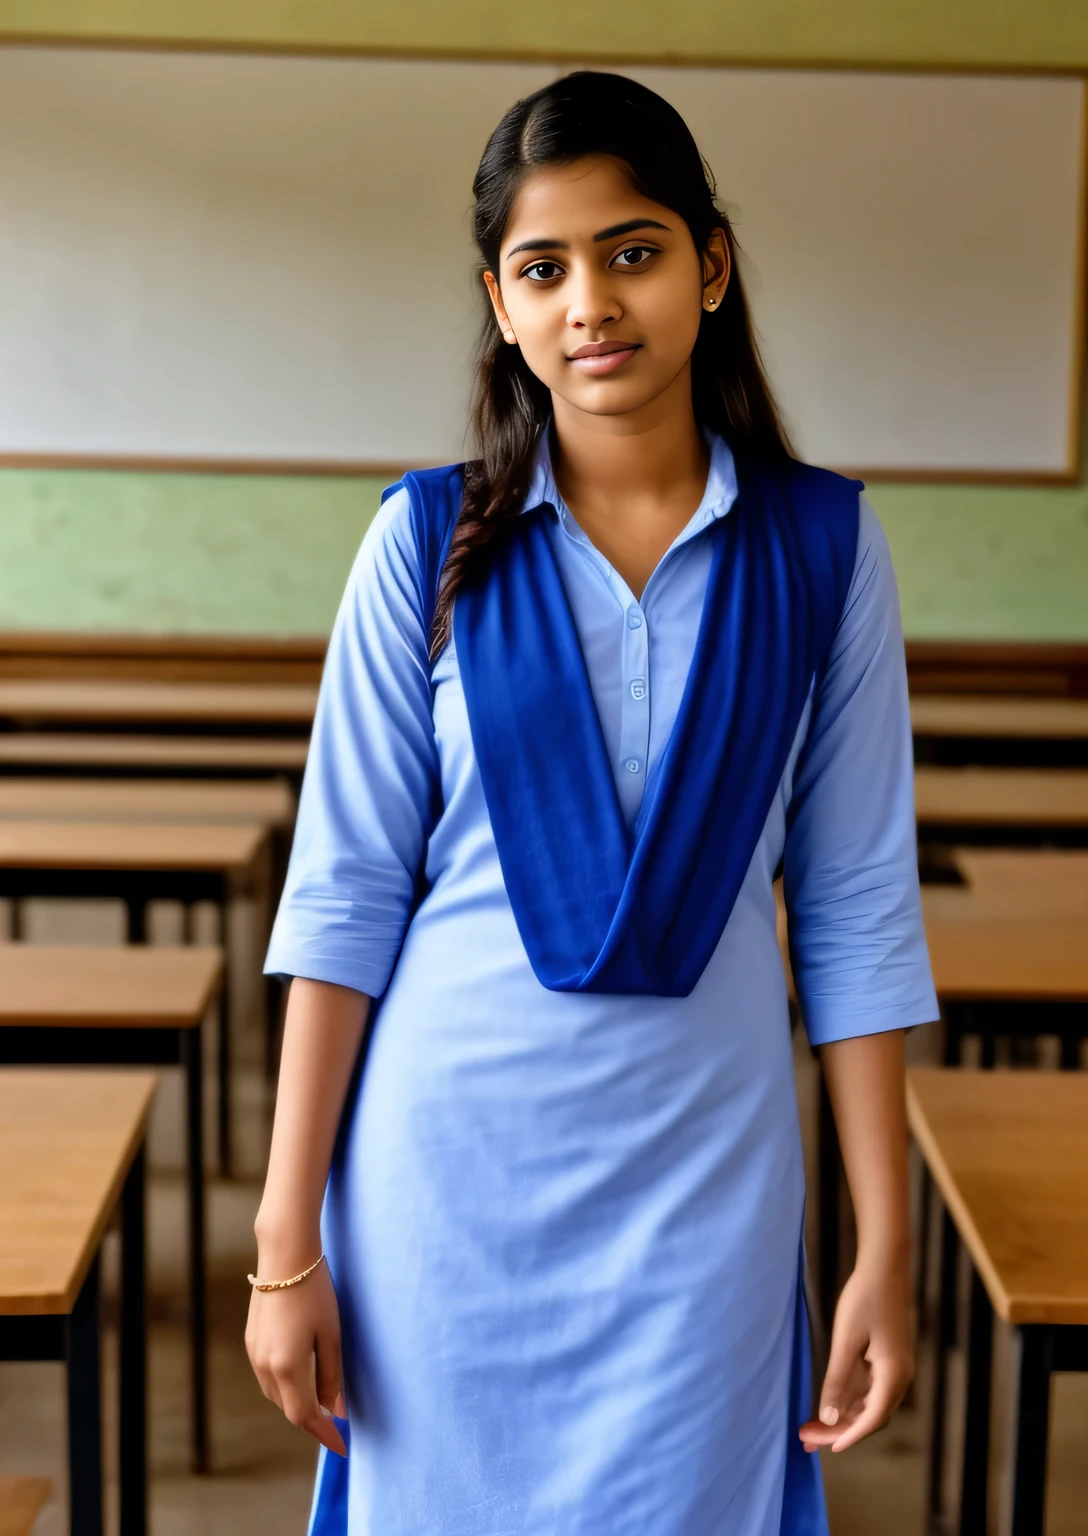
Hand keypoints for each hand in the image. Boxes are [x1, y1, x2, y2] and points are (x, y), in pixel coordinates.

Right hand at [245, 1254, 347, 1456]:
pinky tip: (301, 1377)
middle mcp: (265, 1365)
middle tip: (335, 1421)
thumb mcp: (331, 1334)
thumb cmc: (315, 1292)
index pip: (304, 1415)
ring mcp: (254, 1353)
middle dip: (311, 1418)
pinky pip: (267, 1376)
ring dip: (296, 1402)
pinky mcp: (251, 1340)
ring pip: (275, 1393)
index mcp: (287, 1367)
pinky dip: (285, 1385)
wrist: (285, 1255)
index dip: (323, 1432)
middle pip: (288, 1407)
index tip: (339, 1442)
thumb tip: (335, 1409)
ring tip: (320, 1401)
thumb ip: (332, 1375)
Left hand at [799, 1252, 912, 1453]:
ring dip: (843, 1416)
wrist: (884, 1267)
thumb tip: (828, 1417)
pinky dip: (850, 1400)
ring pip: (869, 1404)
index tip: (827, 1448)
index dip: (849, 1436)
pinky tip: (829, 1404)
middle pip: (871, 1416)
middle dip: (840, 1430)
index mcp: (893, 1375)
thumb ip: (837, 1380)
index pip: (872, 1419)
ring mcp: (894, 1367)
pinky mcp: (887, 1358)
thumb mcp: (845, 1340)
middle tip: (808, 1439)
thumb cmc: (864, 1299)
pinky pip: (870, 1389)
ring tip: (812, 1427)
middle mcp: (899, 1377)